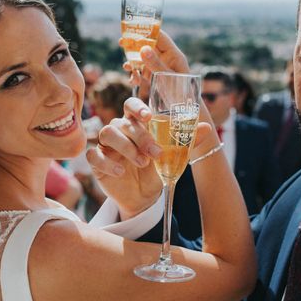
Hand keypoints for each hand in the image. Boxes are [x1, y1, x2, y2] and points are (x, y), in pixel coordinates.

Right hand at [86, 97, 210, 218]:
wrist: (145, 196)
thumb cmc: (158, 169)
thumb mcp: (175, 156)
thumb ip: (188, 140)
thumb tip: (208, 127)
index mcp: (137, 123)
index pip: (131, 105)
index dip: (137, 107)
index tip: (149, 116)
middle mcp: (120, 130)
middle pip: (122, 122)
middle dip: (140, 136)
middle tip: (155, 153)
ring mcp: (107, 145)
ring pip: (107, 133)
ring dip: (126, 147)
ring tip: (142, 162)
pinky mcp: (97, 161)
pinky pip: (93, 155)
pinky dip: (106, 162)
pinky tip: (120, 172)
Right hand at [120, 31, 189, 88]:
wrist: (185, 113)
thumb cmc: (183, 94)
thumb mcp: (169, 79)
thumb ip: (156, 64)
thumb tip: (143, 48)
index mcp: (174, 55)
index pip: (160, 37)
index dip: (147, 31)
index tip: (132, 29)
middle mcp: (165, 60)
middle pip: (148, 46)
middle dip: (134, 45)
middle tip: (121, 42)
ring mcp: (158, 69)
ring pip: (142, 60)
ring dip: (132, 62)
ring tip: (126, 66)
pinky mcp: (153, 80)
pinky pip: (141, 73)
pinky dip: (135, 76)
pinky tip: (133, 81)